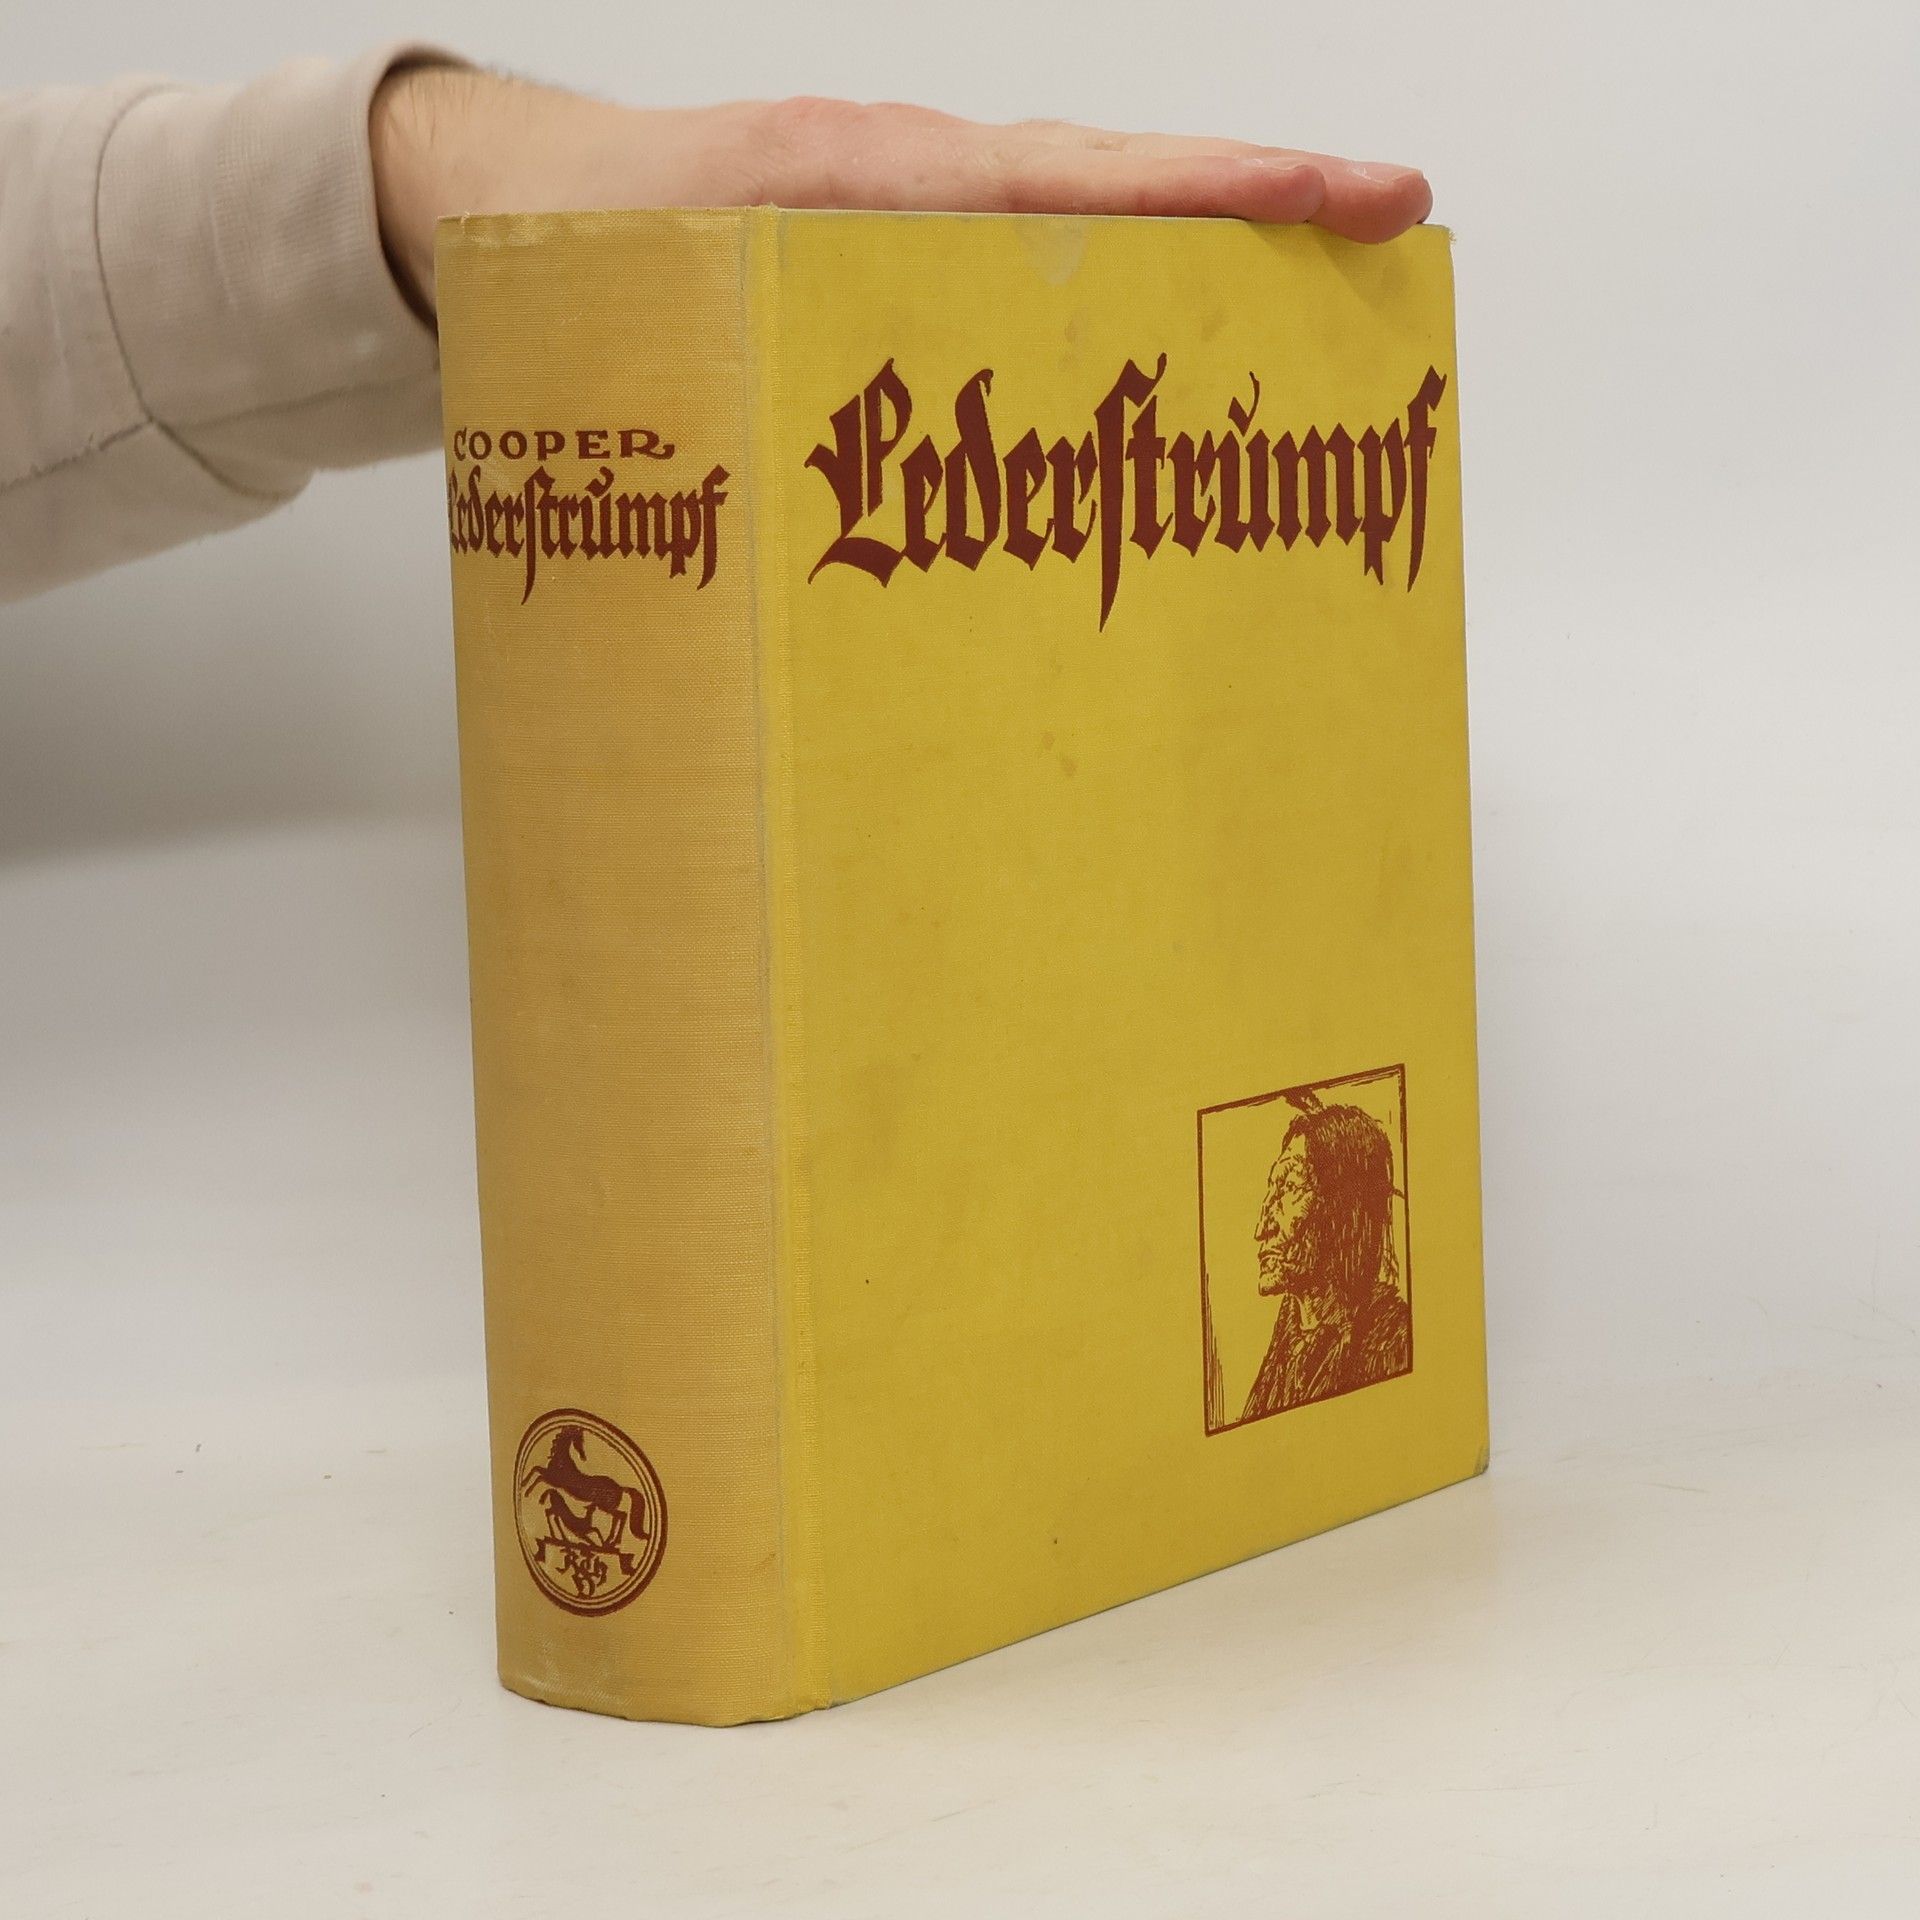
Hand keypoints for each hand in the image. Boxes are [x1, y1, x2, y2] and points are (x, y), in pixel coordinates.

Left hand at [371, 65, 1433, 321]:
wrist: (499, 205)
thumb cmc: (571, 260)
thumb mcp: (648, 320)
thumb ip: (740, 385)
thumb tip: (851, 509)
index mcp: (860, 184)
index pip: (1075, 178)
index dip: (1223, 194)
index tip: (1353, 200)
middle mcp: (903, 183)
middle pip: (1110, 186)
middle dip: (1251, 213)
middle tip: (1387, 245)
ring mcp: (902, 207)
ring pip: (1069, 226)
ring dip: (1183, 267)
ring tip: (1296, 334)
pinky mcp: (885, 244)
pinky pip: (1008, 260)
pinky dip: (1090, 299)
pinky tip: (1133, 379)